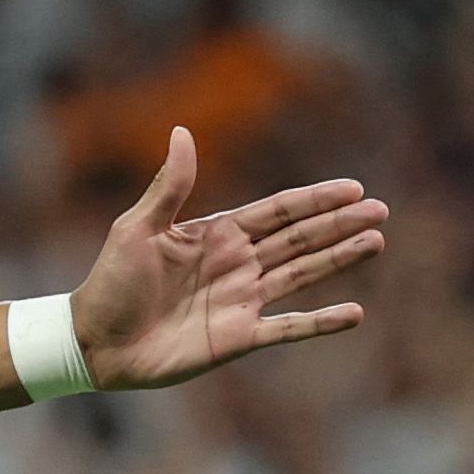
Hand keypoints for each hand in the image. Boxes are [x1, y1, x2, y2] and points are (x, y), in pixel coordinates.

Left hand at [67, 129, 386, 391]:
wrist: (93, 342)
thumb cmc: (110, 283)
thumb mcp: (137, 229)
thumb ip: (169, 187)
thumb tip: (181, 131)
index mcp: (217, 233)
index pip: (277, 211)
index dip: (314, 199)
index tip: (352, 187)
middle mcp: (237, 264)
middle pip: (299, 239)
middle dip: (339, 224)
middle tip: (379, 210)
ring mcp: (241, 301)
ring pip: (301, 275)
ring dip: (339, 260)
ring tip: (376, 241)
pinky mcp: (238, 337)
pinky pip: (287, 329)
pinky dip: (319, 323)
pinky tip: (354, 313)